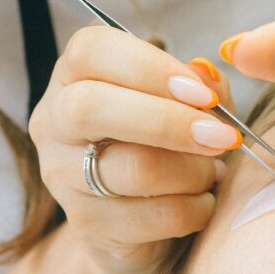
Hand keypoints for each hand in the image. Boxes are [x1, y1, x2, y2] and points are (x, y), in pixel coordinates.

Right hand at [29, 27, 238, 273]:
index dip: (150, 66)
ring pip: (130, 167)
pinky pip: (149, 217)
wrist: (135, 218)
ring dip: (190, 170)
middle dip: (168, 120)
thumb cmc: (159, 139)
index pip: (92, 50)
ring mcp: (62, 174)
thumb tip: (208, 79)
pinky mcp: (85, 223)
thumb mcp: (178, 99)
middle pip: (91, 107)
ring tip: (213, 171)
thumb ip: (198, 84)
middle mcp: (54, 119)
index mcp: (73, 73)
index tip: (202, 93)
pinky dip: (192, 208)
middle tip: (220, 136)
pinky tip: (203, 201)